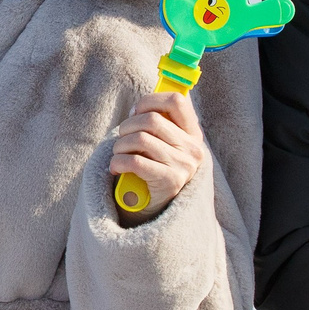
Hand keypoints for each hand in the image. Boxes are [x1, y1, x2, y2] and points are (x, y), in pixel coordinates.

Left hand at [108, 90, 206, 222]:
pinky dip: (117, 162)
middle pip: (151, 120)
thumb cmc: (153, 168)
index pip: (176, 101)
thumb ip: (158, 125)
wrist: (156, 208)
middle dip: (127, 127)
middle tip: (121, 139)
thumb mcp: (162, 144)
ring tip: (118, 154)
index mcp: (193, 134)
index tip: (135, 112)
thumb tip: (137, 108)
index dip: (150, 101)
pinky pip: (135, 162)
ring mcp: (184, 166)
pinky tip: (116, 168)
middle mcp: (193, 149)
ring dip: (120, 146)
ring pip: (140, 139)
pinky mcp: (170, 182)